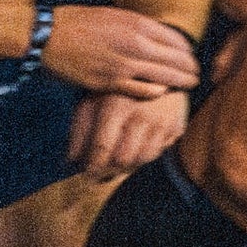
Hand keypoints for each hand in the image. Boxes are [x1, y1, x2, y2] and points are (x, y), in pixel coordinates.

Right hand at [41, 2, 200, 98]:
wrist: (45, 35)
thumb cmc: (77, 22)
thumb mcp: (113, 14)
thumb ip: (139, 25)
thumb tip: (161, 35)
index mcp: (137, 24)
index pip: (178, 41)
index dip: (188, 51)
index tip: (191, 57)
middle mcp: (135, 44)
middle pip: (178, 60)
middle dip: (191, 69)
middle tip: (197, 75)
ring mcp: (123, 64)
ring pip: (166, 77)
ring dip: (181, 82)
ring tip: (189, 85)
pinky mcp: (109, 82)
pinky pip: (143, 91)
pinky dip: (157, 92)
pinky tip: (163, 92)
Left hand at [69, 89, 186, 175]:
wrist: (156, 72)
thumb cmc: (117, 90)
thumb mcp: (92, 102)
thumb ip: (79, 130)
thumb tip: (69, 161)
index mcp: (116, 108)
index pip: (103, 147)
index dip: (93, 165)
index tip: (87, 174)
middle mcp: (142, 116)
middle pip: (124, 159)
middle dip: (111, 169)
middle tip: (102, 171)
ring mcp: (163, 123)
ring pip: (143, 159)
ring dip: (129, 164)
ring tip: (119, 158)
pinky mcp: (177, 127)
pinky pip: (160, 152)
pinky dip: (146, 154)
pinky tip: (138, 145)